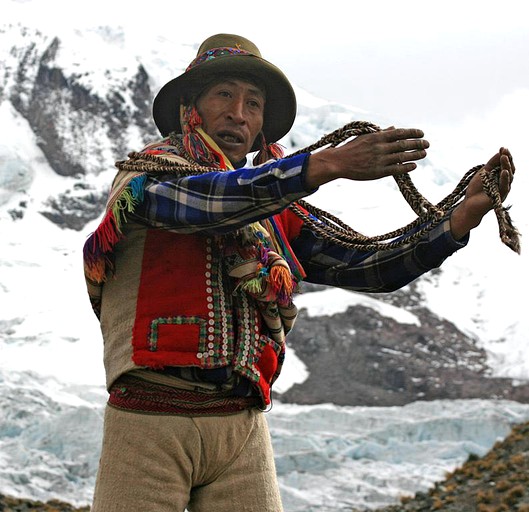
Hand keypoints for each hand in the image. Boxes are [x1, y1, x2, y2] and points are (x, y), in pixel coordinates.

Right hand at [305, 127, 428, 188]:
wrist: (338, 162)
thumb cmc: (351, 149)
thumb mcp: (365, 137)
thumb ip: (381, 133)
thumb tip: (394, 128)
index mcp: (377, 137)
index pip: (400, 133)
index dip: (413, 132)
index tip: (422, 133)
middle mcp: (380, 147)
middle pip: (404, 144)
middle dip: (418, 143)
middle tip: (427, 144)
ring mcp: (379, 160)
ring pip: (402, 156)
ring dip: (416, 155)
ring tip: (424, 154)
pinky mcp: (378, 172)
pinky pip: (396, 169)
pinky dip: (406, 166)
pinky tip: (413, 166)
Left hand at [450, 147, 514, 239]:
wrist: (469, 204)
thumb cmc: (476, 189)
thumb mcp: (483, 173)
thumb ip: (491, 164)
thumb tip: (500, 152)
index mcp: (500, 176)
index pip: (506, 164)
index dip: (506, 156)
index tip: (503, 148)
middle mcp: (504, 182)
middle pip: (509, 169)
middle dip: (507, 159)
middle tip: (504, 151)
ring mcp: (504, 189)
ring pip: (508, 176)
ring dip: (506, 166)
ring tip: (504, 157)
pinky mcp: (500, 196)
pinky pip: (504, 186)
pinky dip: (505, 179)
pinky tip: (504, 171)